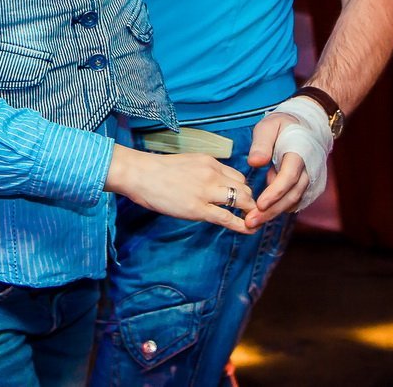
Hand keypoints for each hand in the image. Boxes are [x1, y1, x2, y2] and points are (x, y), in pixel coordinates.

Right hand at [105, 145, 254, 233]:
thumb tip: (213, 185)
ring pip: (241, 201)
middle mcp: (212, 174)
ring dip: (250, 212)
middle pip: (244, 188)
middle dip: (250, 202)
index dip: (243, 190)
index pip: (237, 176)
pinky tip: (249, 230)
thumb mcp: (188, 163)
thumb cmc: (158, 170)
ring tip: (252, 221)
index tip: (242, 200)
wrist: (140, 174)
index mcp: (210, 162)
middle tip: (250, 213)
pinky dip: (242, 225)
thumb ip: (204, 172)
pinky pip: (227, 217)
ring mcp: (207, 191)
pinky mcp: (199, 208)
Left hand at [244, 111, 310, 227]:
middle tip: (250, 222)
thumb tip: (255, 162)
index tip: (259, 204)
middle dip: (271, 211)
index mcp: (300, 152)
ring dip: (274, 213)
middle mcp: (310, 169)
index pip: (289, 176)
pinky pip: (296, 201)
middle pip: (292, 195)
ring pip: (294, 201)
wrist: (307, 126)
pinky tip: (265, 213)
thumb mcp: (269, 126)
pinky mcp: (309, 186)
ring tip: (253, 221)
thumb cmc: (283, 125)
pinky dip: (281, 208)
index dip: (275, 192)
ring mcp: (312, 179)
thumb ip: (261, 143)